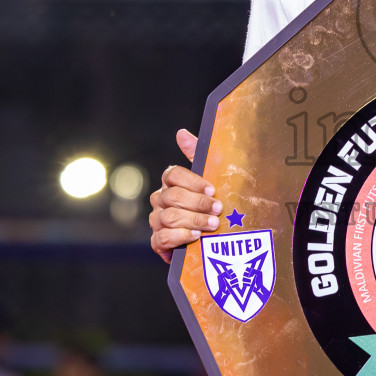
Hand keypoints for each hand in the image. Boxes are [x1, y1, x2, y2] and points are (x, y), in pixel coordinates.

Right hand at [148, 129, 221, 263]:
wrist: (216, 239)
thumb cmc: (211, 205)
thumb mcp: (210, 178)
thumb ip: (197, 154)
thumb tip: (181, 133)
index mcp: (170, 183)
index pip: (172, 175)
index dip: (193, 182)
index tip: (212, 190)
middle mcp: (160, 200)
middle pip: (172, 197)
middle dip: (198, 204)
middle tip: (218, 209)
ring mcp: (157, 221)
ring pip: (169, 217)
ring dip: (193, 220)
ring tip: (212, 225)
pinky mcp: (158, 243)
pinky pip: (161, 238)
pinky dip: (179, 237)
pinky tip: (195, 237)